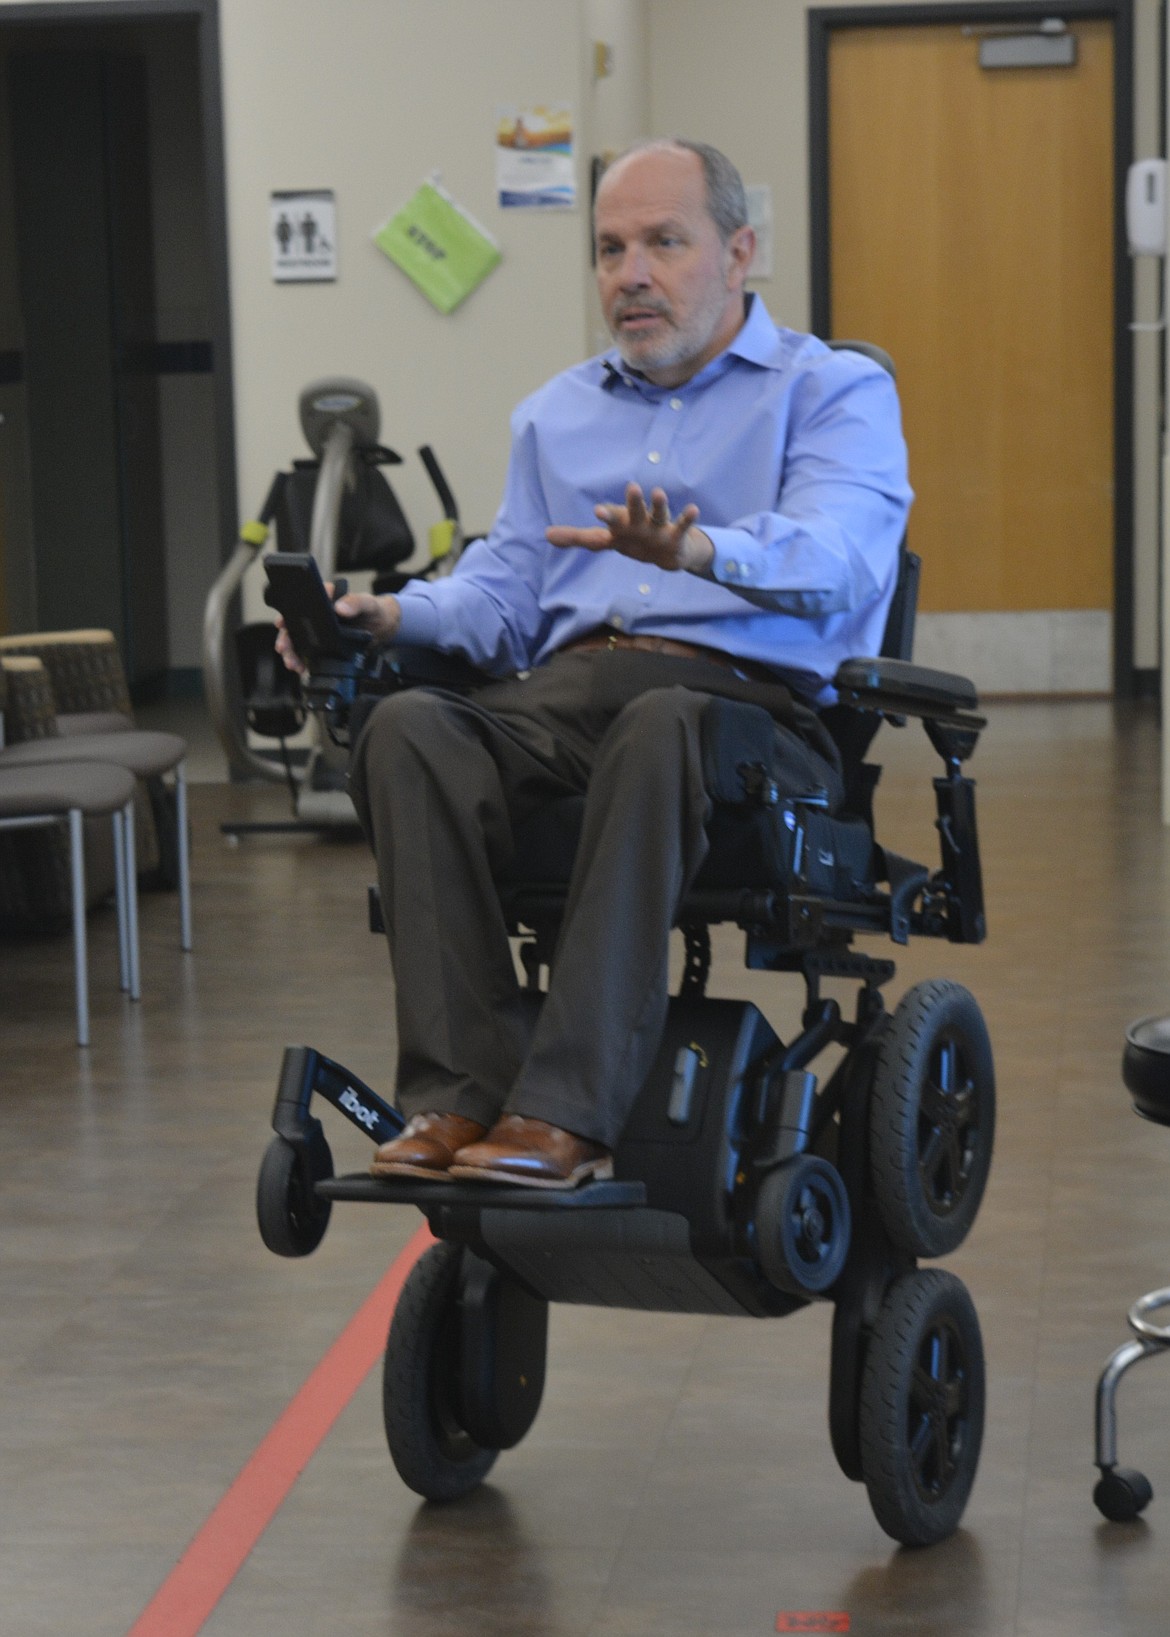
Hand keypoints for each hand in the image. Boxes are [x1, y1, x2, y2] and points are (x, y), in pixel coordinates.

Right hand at [274, 587, 401, 672]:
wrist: (383, 628)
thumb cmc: (374, 610)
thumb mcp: (368, 604)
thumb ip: (355, 603)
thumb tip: (340, 608)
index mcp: (325, 598)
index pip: (301, 603)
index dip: (288, 612)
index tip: (282, 623)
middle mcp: (317, 613)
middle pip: (294, 624)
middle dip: (286, 638)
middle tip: (284, 648)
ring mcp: (318, 629)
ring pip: (297, 640)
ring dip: (291, 652)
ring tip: (292, 663)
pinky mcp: (322, 644)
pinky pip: (306, 651)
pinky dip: (301, 660)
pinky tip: (300, 667)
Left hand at [546, 484, 712, 573]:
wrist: (665, 553)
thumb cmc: (632, 540)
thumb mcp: (604, 541)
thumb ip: (577, 537)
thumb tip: (546, 535)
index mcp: (621, 523)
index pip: (612, 518)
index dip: (606, 514)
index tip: (597, 511)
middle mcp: (639, 521)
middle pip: (635, 511)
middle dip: (633, 501)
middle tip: (631, 487)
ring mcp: (658, 526)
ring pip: (658, 514)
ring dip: (658, 504)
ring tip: (658, 492)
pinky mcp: (675, 535)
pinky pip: (682, 525)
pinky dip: (687, 517)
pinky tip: (694, 509)